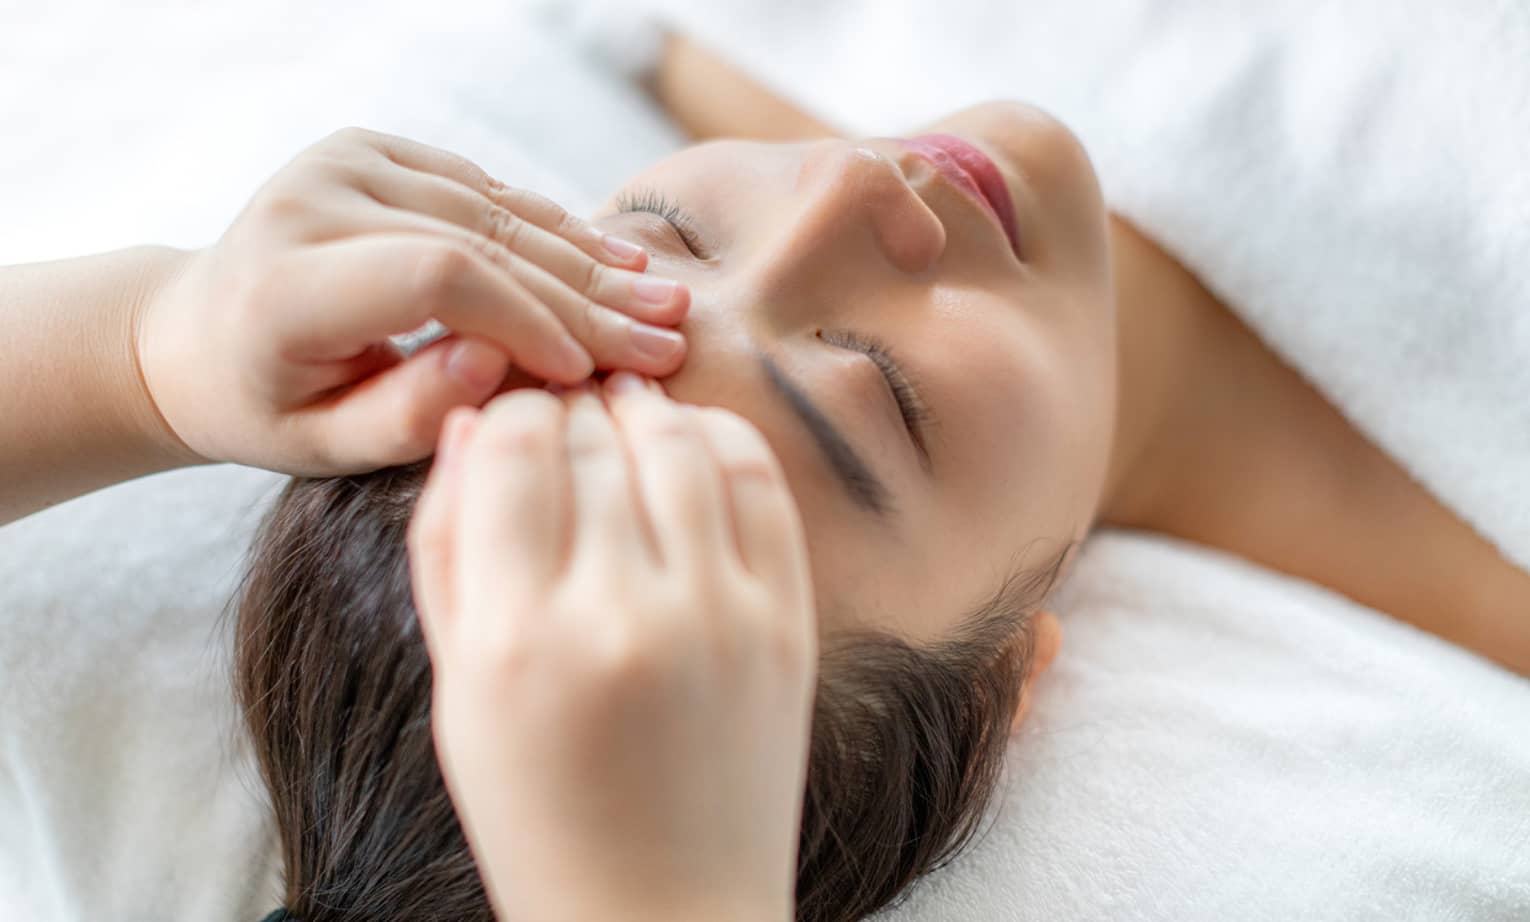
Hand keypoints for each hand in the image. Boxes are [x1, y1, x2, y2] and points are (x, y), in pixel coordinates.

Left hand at [135, 127, 689, 475]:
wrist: (197, 332)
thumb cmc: (265, 406)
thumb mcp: (323, 447)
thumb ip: (409, 416)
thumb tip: (499, 363)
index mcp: (287, 278)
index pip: (436, 278)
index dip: (528, 321)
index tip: (590, 375)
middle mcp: (314, 199)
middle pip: (480, 240)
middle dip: (582, 299)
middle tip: (665, 340)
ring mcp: (346, 161)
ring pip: (497, 210)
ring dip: (587, 261)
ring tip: (663, 301)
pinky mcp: (376, 149)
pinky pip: (488, 190)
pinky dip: (556, 228)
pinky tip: (618, 259)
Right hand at [407, 373, 815, 921]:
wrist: (664, 908)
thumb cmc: (538, 809)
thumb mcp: (456, 691)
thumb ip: (445, 549)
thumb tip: (466, 424)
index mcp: (517, 640)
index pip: (508, 447)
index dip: (504, 412)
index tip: (507, 422)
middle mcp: (621, 615)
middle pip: (591, 435)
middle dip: (566, 406)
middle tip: (561, 408)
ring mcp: (717, 616)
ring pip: (677, 440)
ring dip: (640, 409)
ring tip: (619, 411)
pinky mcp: (786, 622)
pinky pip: (759, 482)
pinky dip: (720, 438)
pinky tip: (689, 444)